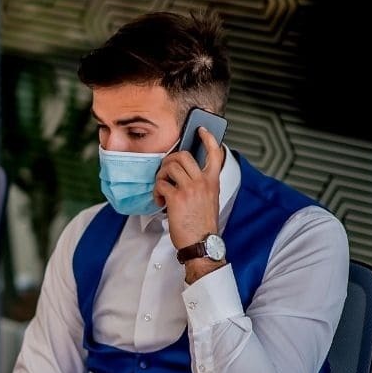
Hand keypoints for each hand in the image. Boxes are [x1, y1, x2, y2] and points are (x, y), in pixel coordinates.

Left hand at [154, 126, 223, 251]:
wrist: (202, 243)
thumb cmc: (203, 224)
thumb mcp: (209, 199)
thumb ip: (201, 184)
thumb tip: (185, 173)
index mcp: (213, 181)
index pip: (215, 153)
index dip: (208, 138)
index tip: (201, 129)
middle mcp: (203, 181)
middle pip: (182, 155)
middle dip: (169, 160)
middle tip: (165, 172)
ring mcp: (190, 189)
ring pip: (169, 167)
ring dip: (161, 176)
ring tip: (162, 189)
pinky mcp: (176, 198)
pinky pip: (160, 184)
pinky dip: (156, 192)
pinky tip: (160, 201)